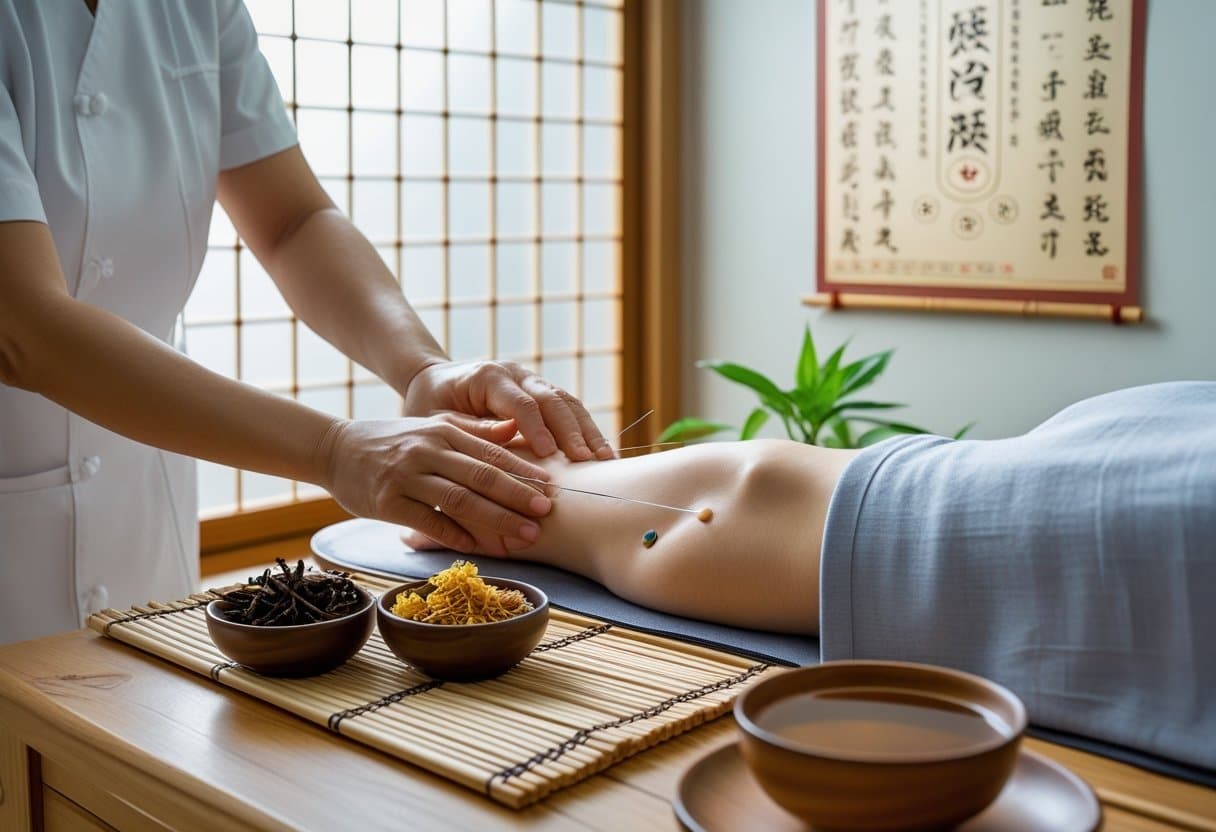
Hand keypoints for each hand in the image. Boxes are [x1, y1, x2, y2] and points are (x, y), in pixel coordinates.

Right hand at [399, 439, 566, 556]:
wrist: (335, 449)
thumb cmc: (392, 440)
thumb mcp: (433, 426)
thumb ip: (474, 429)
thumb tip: (516, 428)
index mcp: (443, 432)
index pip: (491, 452)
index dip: (523, 470)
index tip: (551, 486)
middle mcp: (427, 452)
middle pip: (481, 475)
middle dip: (518, 495)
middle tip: (546, 512)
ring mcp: (406, 478)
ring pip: (459, 500)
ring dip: (496, 519)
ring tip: (525, 534)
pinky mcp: (386, 503)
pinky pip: (427, 522)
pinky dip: (454, 534)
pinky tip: (477, 546)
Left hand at [402, 359, 613, 460]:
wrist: (433, 382)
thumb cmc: (430, 405)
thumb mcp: (439, 419)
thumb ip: (471, 427)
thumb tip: (509, 434)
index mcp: (489, 376)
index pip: (521, 402)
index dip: (538, 429)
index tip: (550, 455)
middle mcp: (516, 373)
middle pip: (552, 399)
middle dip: (572, 431)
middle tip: (588, 461)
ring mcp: (533, 380)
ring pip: (568, 402)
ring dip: (588, 431)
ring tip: (606, 459)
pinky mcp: (542, 392)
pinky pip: (569, 408)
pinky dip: (586, 429)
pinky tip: (601, 452)